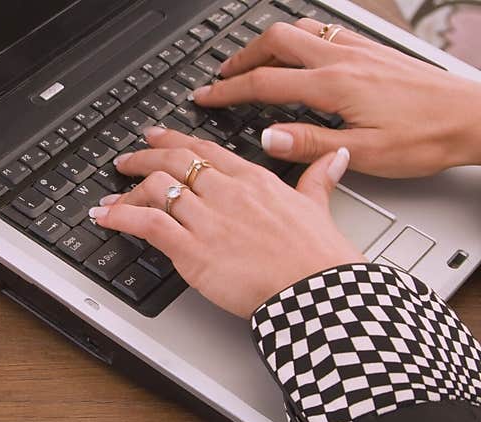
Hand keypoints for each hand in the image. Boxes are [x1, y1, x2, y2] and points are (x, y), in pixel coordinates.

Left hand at [88, 127, 364, 317]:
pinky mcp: (193, 250)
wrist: (316, 291)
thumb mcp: (319, 207)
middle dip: (143, 157)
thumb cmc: (318, 257)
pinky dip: (121, 217)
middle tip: (126, 159)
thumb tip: (333, 157)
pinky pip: (148, 223)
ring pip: (157, 188)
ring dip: (127, 191)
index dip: (175, 141)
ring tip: (110, 197)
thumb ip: (318, 179)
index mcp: (254, 180)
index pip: (206, 150)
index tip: (158, 137)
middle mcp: (226, 193)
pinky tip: (105, 217)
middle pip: (174, 162)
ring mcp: (208, 220)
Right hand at [192, 19, 480, 176]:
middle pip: (277, 42)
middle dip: (242, 57)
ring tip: (252, 60)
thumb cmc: (426, 138)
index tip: (206, 97)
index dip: (228, 91)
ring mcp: (359, 50)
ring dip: (269, 43)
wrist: (473, 118)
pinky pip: (326, 31)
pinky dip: (300, 37)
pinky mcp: (373, 50)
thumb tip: (266, 137)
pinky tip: (301, 51)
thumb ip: (310, 144)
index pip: (265, 83)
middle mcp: (343, 59)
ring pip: (300, 30)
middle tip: (222, 75)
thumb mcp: (364, 153)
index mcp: (334, 86)